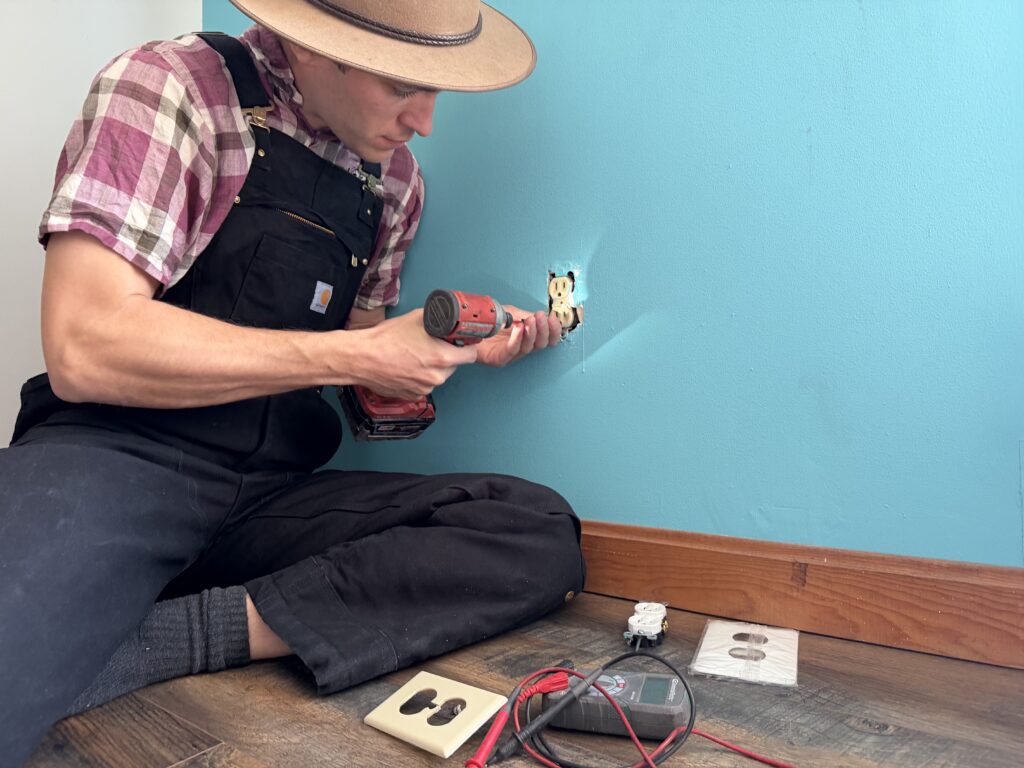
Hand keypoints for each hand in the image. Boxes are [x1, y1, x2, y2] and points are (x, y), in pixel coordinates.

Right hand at [349, 309, 477, 398]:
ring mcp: (425, 389)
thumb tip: (448, 319)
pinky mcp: (413, 396)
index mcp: (442, 357)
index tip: (461, 343)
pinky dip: (419, 377)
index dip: (466, 346)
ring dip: (432, 367)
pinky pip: (424, 385)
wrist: (361, 358)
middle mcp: (436, 376)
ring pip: (438, 376)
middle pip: (454, 366)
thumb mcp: (417, 319)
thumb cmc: (385, 339)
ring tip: (414, 356)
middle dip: (447, 356)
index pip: (471, 355)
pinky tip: (406, 366)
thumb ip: (438, 320)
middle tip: (431, 346)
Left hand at [475, 307, 561, 367]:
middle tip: (541, 318)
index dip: (553, 330)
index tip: (554, 319)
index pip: (547, 338)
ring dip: (532, 332)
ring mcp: (511, 354)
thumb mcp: (511, 313)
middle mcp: (521, 347)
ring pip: (529, 347)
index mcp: (526, 337)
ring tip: (531, 321)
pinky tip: (519, 328)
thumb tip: (544, 315)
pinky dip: (517, 339)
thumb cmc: (487, 322)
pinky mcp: (500, 359)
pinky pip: (512, 350)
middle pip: (541, 344)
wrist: (467, 327)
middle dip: (544, 330)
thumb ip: (526, 315)